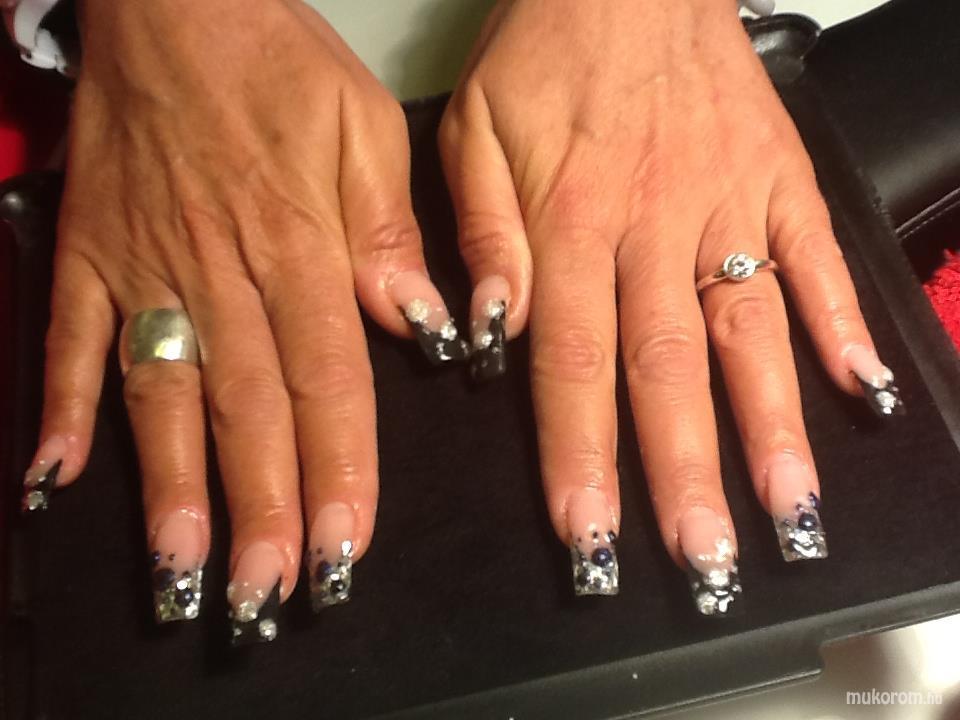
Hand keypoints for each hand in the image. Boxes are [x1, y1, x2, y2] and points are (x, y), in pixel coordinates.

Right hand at [23, 0, 464, 638]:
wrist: (174, 4)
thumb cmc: (278, 65)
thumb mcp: (364, 131)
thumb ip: (389, 236)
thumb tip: (423, 325)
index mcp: (299, 246)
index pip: (328, 381)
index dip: (338, 470)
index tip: (343, 545)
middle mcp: (220, 272)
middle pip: (248, 409)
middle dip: (260, 509)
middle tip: (266, 595)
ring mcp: (143, 269)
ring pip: (162, 394)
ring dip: (170, 488)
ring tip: (180, 572)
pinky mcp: (88, 255)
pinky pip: (71, 340)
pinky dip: (63, 408)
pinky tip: (54, 478)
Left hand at [441, 0, 900, 609]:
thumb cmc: (541, 54)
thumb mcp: (473, 132)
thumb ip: (481, 238)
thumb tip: (486, 336)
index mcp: (569, 224)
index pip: (573, 363)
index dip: (581, 459)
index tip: (592, 539)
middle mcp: (653, 227)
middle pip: (669, 369)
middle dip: (686, 475)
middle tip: (706, 564)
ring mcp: (726, 203)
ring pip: (749, 330)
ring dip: (771, 425)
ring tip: (790, 512)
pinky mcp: (777, 178)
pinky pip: (814, 255)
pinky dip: (840, 323)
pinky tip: (863, 391)